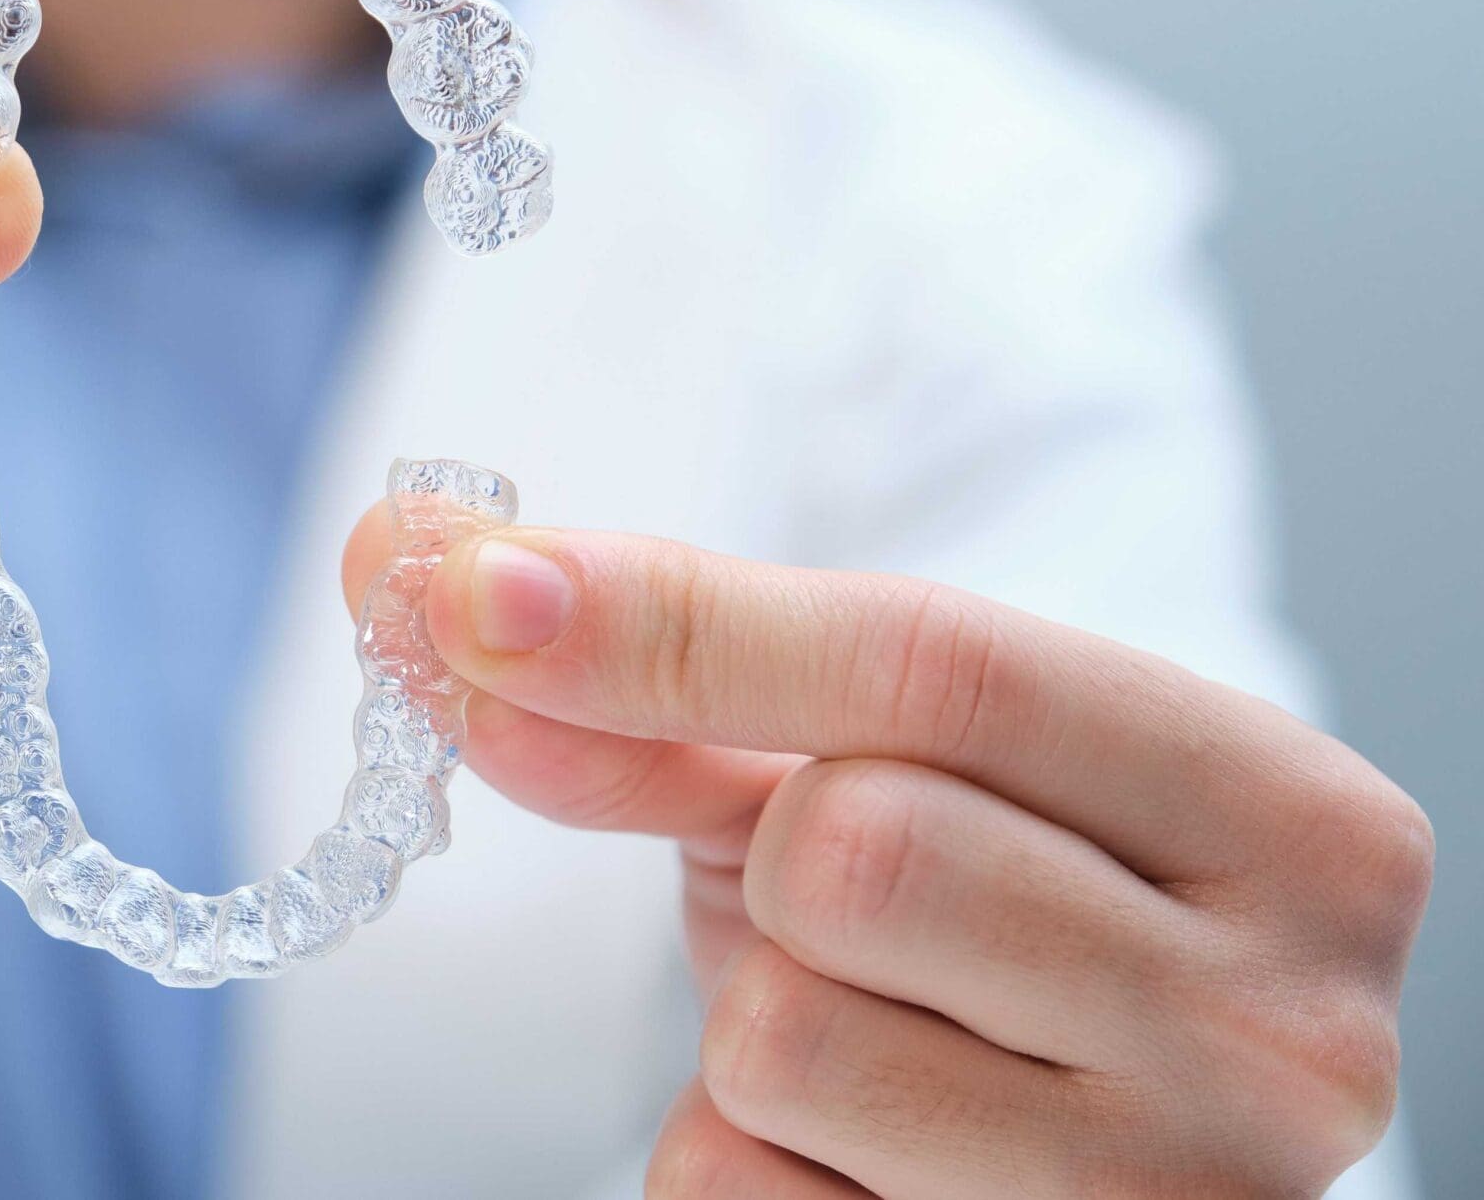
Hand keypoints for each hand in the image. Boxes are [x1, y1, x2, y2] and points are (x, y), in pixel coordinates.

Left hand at [342, 516, 1431, 1196]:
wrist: (1087, 1162)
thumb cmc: (980, 930)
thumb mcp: (868, 781)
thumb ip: (671, 684)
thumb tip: (425, 577)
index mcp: (1291, 824)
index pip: (943, 666)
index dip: (676, 619)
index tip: (471, 587)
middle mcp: (1287, 1031)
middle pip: (853, 850)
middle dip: (767, 862)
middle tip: (840, 907)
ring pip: (782, 1036)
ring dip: (749, 1026)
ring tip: (873, 1048)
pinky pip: (737, 1193)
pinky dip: (736, 1158)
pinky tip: (855, 1162)